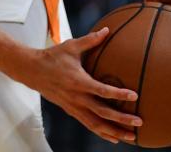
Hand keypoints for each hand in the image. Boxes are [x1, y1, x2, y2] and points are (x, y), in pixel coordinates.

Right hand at [27, 28, 140, 144]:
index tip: (134, 96)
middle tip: (139, 122)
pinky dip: (102, 132)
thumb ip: (90, 40)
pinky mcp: (70, 110)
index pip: (101, 90)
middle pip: (102, 112)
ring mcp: (72, 106)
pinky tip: (114, 138)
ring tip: (131, 137)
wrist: (31, 70)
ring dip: (114, 131)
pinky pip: (88, 124)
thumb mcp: (70, 46)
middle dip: (121, 119)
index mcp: (78, 81)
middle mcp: (76, 96)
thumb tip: (107, 30)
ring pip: (96, 123)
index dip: (118, 94)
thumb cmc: (52, 56)